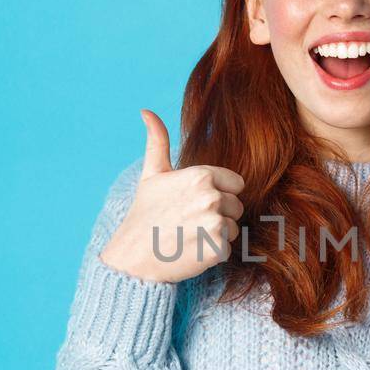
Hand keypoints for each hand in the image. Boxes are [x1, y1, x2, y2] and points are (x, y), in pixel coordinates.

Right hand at [98, 109, 245, 283]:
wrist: (133, 257)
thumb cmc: (144, 214)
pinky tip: (191, 250)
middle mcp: (211, 198)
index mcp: (201, 176)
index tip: (195, 203)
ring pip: (234, 228)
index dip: (219, 193)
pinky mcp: (216, 249)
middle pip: (237, 207)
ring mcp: (215, 224)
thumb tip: (146, 111)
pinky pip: (227, 249)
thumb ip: (157, 142)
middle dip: (218, 215)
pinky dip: (212, 253)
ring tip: (189, 236)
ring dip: (216, 235)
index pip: (235, 184)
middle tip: (189, 222)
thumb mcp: (151, 174)